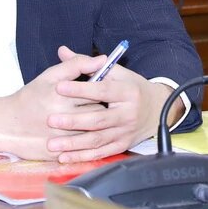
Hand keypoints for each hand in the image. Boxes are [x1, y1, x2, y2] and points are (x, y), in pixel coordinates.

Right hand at [0, 48, 104, 159]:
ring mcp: (60, 139)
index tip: (98, 90)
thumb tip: (103, 59)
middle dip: (100, 109)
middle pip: (97, 114)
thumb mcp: (50, 76)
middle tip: (96, 106)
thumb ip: (77, 64)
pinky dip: (86, 144)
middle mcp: (61, 118)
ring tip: (91, 120)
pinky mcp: (58, 155)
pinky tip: (82, 135)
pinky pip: (82, 151)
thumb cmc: (31, 97)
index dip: (100, 91)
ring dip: (95, 127)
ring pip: (93, 133)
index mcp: (61, 96)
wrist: (6, 125)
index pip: (96, 92)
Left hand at [46, 46, 185, 162]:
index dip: (81, 89)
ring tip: (52, 143)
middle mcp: (128, 113)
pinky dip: (82, 156)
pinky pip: (100, 153)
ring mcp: (125, 132)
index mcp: (128, 92)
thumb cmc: (132, 88)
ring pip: (97, 139)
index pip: (103, 90)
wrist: (157, 109)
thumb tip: (63, 51)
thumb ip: (88, 64)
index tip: (59, 87)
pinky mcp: (122, 146)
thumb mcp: (116, 72)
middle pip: (98, 119)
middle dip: (73, 120)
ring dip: (73, 143)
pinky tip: (64, 157)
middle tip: (50, 119)